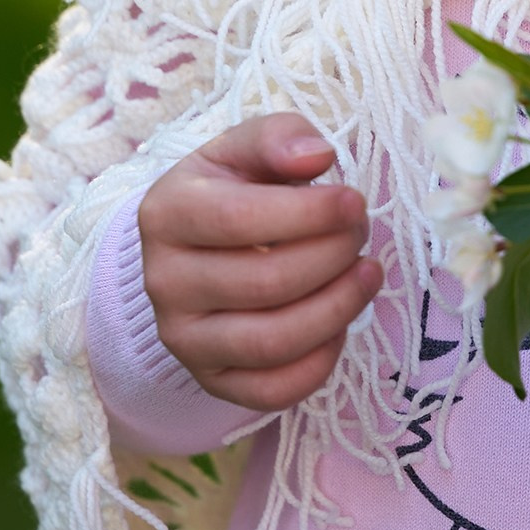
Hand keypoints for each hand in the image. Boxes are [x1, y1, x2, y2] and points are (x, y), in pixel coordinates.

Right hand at [138, 116, 382, 413]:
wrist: (194, 249)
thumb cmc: (231, 189)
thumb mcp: (245, 148)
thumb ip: (279, 137)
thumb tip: (316, 157)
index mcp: (167, 213)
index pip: (240, 220)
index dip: (309, 214)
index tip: (353, 201)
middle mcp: (163, 281)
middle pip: (264, 283)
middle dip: (332, 256)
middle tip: (360, 233)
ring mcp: (183, 338)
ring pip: (270, 342)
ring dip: (337, 308)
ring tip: (367, 273)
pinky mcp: (210, 379)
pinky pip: (270, 391)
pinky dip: (319, 362)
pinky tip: (341, 324)